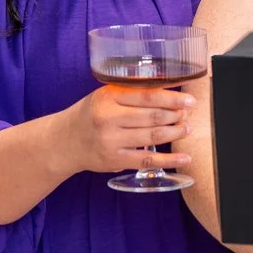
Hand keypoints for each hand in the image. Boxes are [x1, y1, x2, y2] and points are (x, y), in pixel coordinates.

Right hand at [57, 84, 195, 174]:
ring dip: (175, 132)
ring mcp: (112, 141)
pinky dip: (169, 160)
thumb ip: (132, 92)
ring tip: (186, 128)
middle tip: (188, 114)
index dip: (172, 98)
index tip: (189, 100)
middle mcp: (109, 118)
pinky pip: (147, 160)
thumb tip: (169, 92)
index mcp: (108, 97)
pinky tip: (184, 158)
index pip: (147, 96)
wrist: (64, 141)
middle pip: (153, 116)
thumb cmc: (90, 114)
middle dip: (177, 115)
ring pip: (153, 136)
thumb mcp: (105, 96)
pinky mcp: (115, 160)